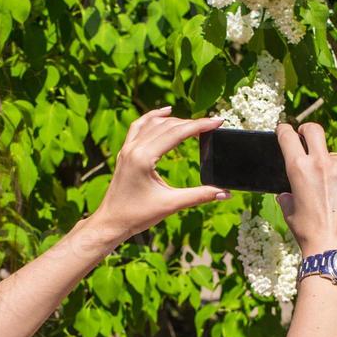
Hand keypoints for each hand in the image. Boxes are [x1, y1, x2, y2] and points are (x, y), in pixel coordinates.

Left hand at [86, 107, 230, 246]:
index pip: (177, 133)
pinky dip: (152, 117)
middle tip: (212, 123)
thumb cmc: (137, 215)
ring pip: (153, 123)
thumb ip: (200, 196)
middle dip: (191, 122)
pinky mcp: (125, 153)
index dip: (200, 125)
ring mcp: (127, 149)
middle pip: (167, 125)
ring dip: (174, 120)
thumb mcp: (171, 205)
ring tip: (194, 121)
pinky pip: (139, 127)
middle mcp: (133, 148)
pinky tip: (164, 113)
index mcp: (143, 158)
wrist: (111, 222)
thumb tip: (225, 193)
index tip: (217, 121)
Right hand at [274, 121, 336, 255]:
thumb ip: (287, 197)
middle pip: (314, 130)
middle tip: (306, 136)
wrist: (334, 247)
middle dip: (308, 130)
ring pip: (335, 158)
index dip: (285, 130)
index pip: (288, 137)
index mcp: (298, 168)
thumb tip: (286, 194)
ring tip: (332, 192)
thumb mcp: (290, 213)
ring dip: (332, 167)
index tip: (285, 130)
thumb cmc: (308, 233)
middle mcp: (320, 162)